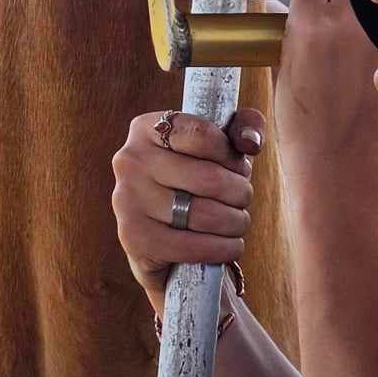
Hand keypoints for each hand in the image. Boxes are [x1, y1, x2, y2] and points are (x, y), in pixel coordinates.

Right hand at [112, 109, 262, 314]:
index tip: (237, 168)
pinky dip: (223, 248)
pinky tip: (230, 245)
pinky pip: (193, 247)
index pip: (202, 134)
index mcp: (147, 129)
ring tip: (237, 222)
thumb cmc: (196, 183)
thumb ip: (244, 127)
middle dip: (240, 193)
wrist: (161, 237)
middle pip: (210, 178)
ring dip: (236, 222)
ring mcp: (128, 201)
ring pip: (205, 214)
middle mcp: (130, 161)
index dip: (231, 155)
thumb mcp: (219, 146)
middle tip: (242, 199)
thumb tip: (250, 142)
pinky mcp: (135, 239)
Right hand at [274, 0, 377, 182]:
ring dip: (377, 19)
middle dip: (347, 9)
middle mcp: (350, 24)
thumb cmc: (309, 134)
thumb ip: (289, 37)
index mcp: (311, 26)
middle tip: (347, 42)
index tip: (321, 30)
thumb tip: (284, 11)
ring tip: (369, 56)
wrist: (342, 170)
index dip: (316, 12)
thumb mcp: (283, 78)